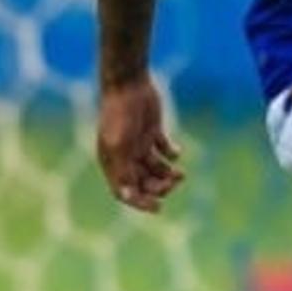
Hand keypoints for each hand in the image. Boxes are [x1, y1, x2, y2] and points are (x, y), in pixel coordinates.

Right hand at [96, 77, 183, 211]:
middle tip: (173, 182)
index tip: (158, 207)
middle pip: (142, 183)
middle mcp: (124, 156)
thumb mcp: (119, 145)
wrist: (128, 83)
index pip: (124, 192)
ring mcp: (139, 144)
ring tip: (180, 174)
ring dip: (168, 175)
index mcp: (111, 162)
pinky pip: (164, 151)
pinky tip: (176, 152)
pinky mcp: (152, 132)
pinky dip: (172, 155)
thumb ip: (122, 170)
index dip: (140, 202)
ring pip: (155, 170)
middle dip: (159, 187)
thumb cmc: (120, 114)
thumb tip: (126, 197)